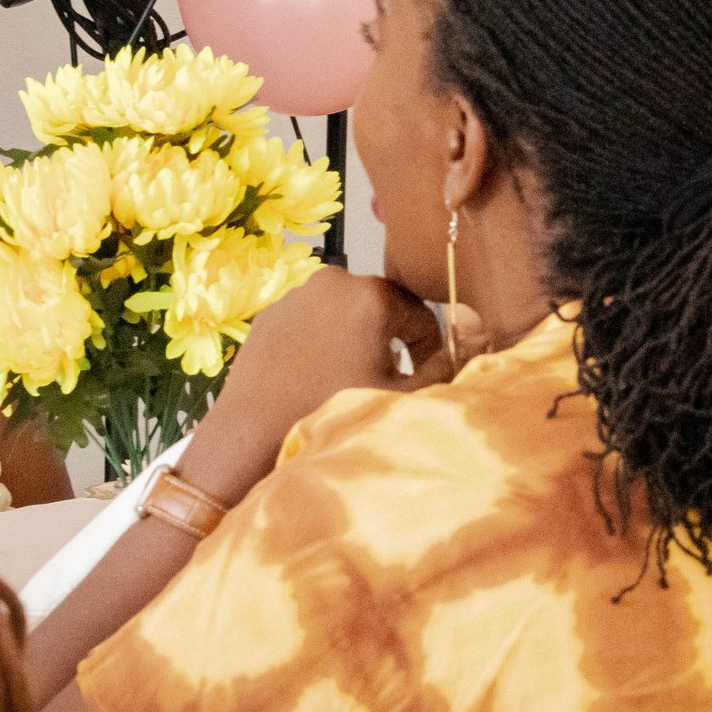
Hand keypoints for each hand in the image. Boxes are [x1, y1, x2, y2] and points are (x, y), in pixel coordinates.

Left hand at [176, 270, 445, 506]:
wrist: (250, 430)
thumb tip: (462, 346)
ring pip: (346, 311)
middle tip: (387, 377)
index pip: (422, 316)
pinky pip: (312, 318)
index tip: (422, 376)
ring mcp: (297, 292)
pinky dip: (322, 337)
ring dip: (357, 336)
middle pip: (383, 308)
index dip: (429, 349)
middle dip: (392, 339)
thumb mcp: (398, 394)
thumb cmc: (327, 410)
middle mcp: (335, 280)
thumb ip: (441, 368)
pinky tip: (317, 372)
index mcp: (371, 295)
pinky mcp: (271, 310)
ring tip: (350, 375)